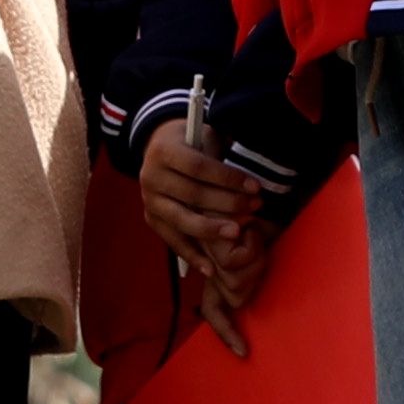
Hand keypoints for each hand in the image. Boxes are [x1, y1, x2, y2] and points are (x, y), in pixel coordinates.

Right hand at [132, 116, 264, 269]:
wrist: (158, 146)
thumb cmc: (192, 140)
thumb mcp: (204, 135)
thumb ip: (221, 149)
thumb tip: (252, 162)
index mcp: (164, 151)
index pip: (198, 166)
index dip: (228, 177)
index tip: (254, 186)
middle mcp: (151, 176)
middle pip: (192, 194)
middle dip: (226, 203)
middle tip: (254, 207)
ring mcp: (149, 200)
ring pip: (182, 220)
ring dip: (211, 230)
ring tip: (236, 233)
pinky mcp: (151, 219)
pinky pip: (173, 241)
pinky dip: (192, 256)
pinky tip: (211, 268)